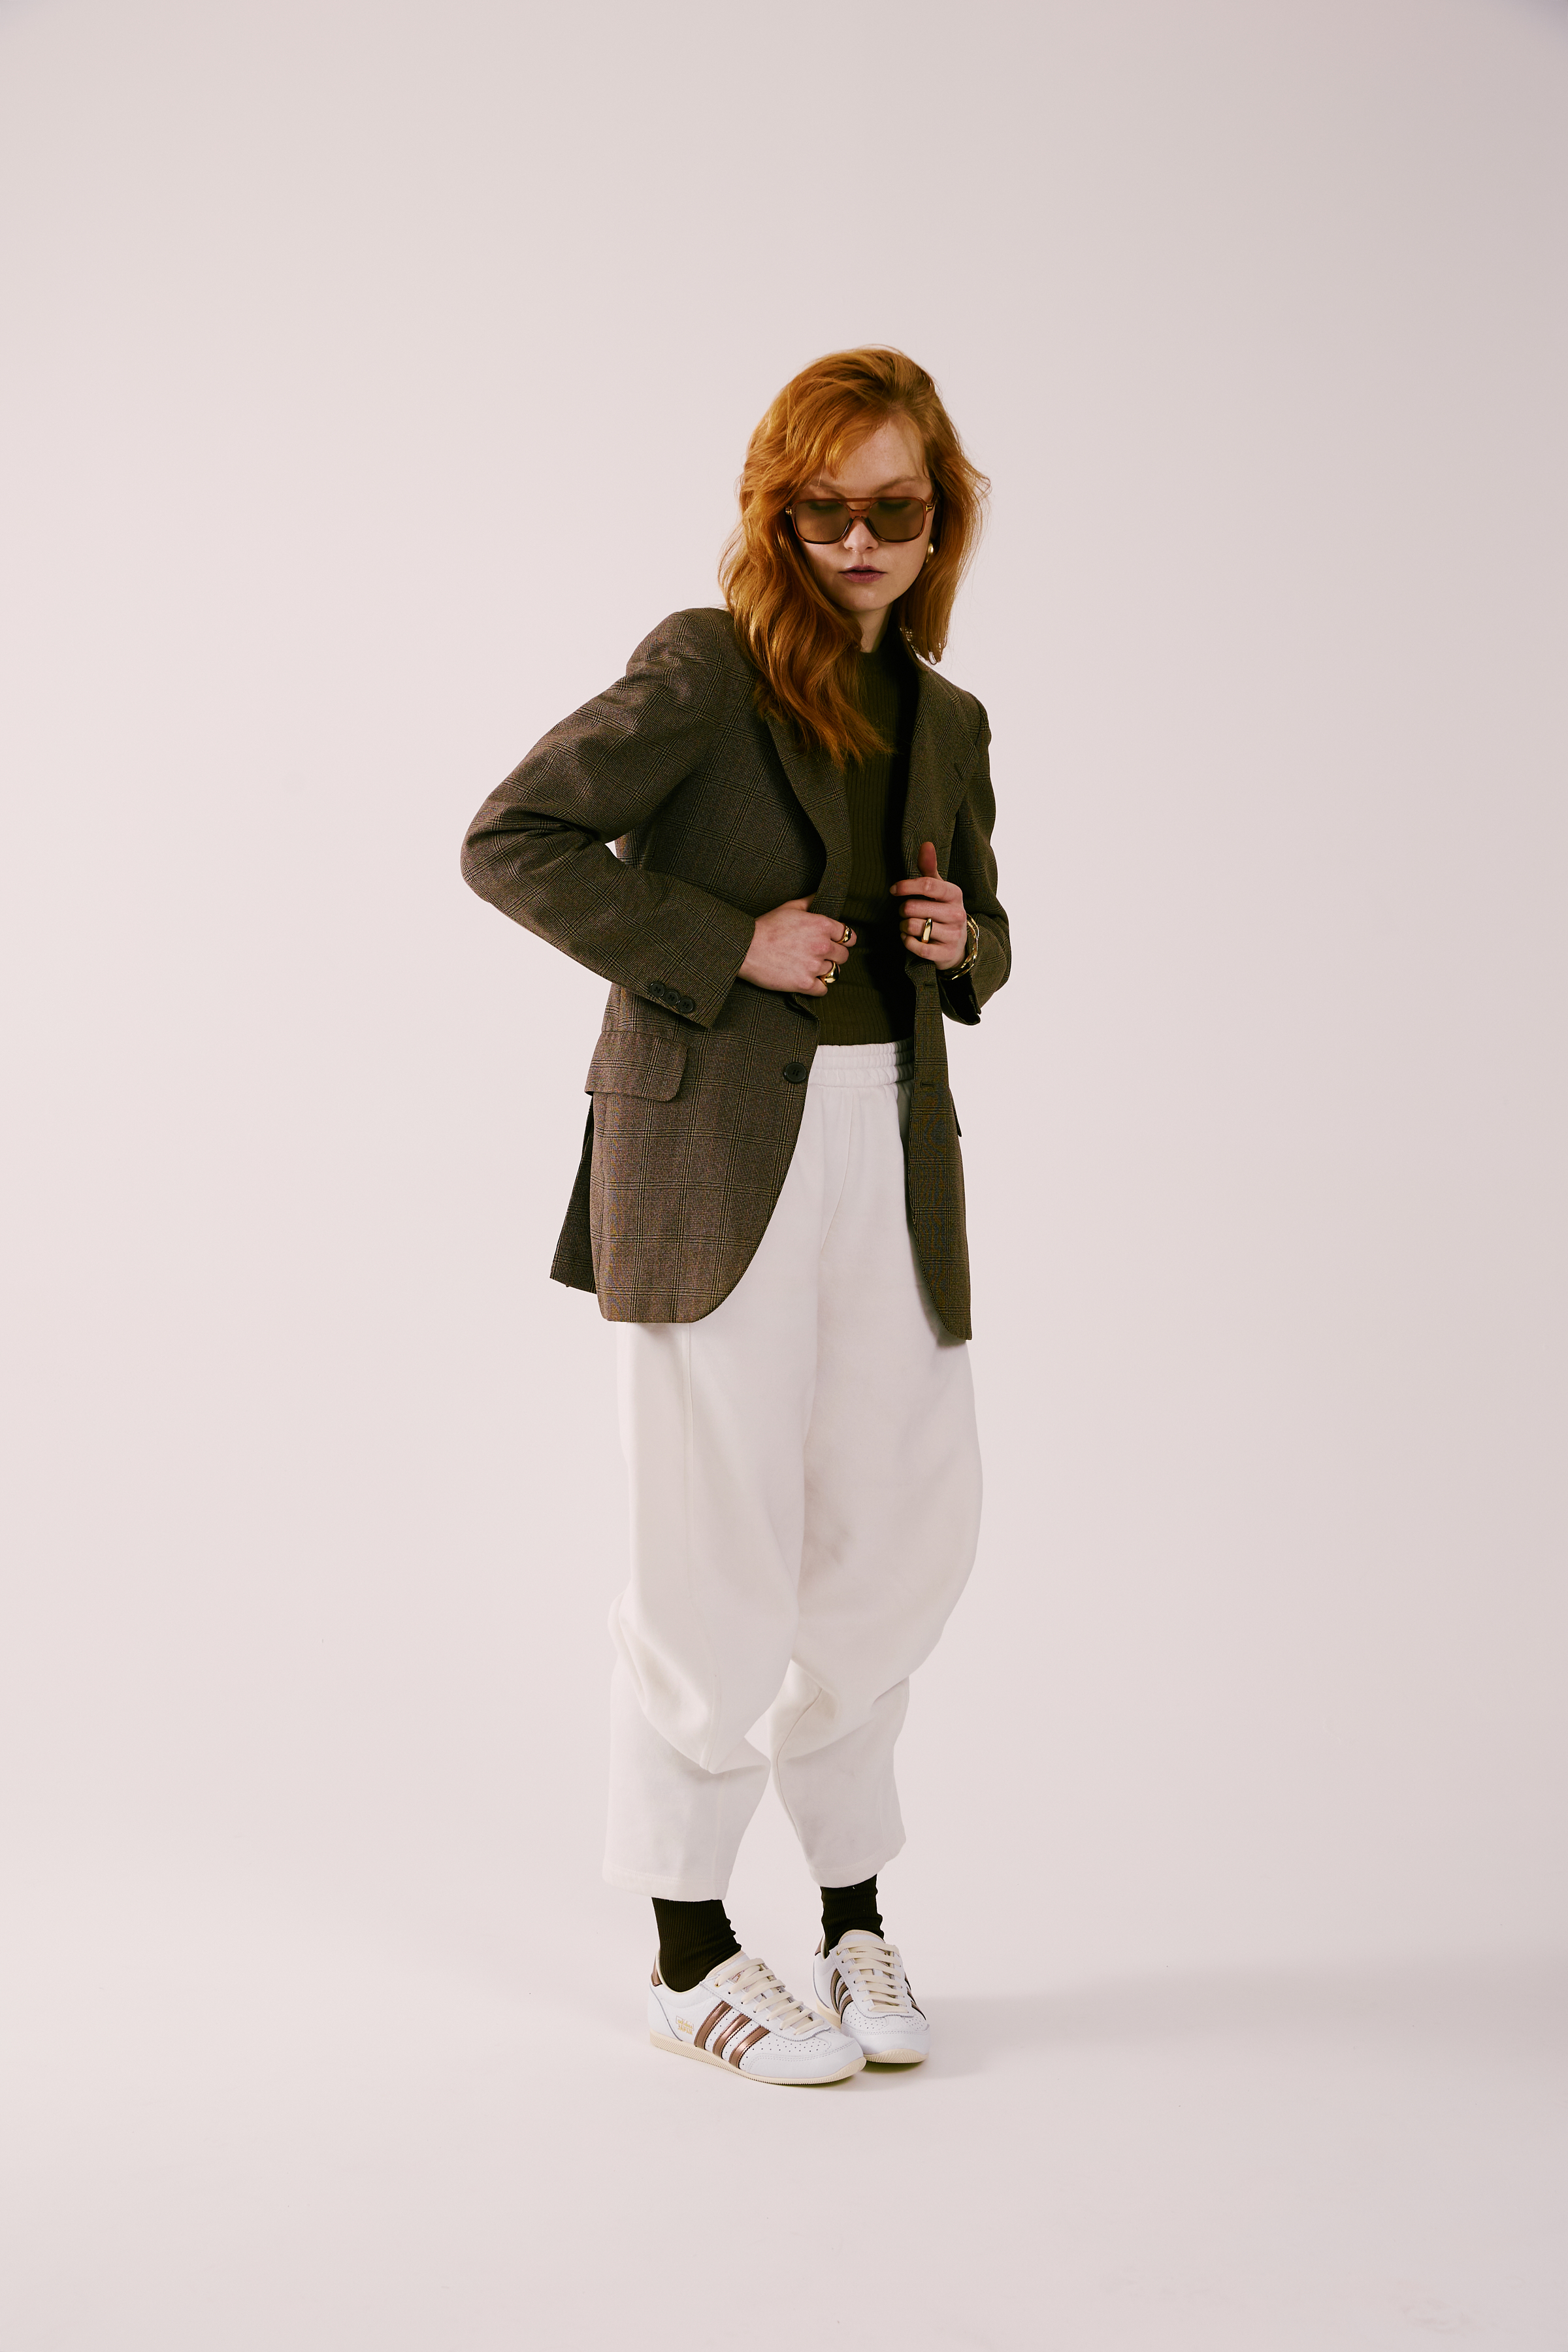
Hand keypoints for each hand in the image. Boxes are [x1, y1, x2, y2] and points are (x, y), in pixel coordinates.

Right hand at [739, 897, 855, 994]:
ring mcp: (814, 966)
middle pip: (844, 956)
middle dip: (835, 956)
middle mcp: (822, 946)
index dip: (843, 940)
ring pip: (833, 972)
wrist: (746, 948)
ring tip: (809, 966)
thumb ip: (810, 902)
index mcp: (822, 925)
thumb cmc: (766, 926)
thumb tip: (820, 895)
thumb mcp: (789, 907)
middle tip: (820, 955)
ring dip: (824, 971)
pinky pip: (823, 990)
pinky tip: (808, 980)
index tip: (835, 943)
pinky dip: (817, 987)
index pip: (849, 937)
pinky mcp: (805, 984)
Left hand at [892, 842, 967, 970]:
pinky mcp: (945, 953)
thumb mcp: (940, 889)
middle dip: (902, 910)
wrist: (959, 945)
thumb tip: (926, 843)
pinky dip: (907, 942)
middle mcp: (957, 914)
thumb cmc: (943, 911)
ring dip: (903, 927)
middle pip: (914, 908)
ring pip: (912, 927)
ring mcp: (952, 935)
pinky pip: (916, 946)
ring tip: (908, 925)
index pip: (927, 885)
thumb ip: (929, 868)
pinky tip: (910, 938)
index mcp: (955, 894)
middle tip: (905, 912)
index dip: (906, 886)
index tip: (894, 890)